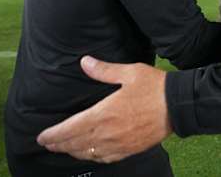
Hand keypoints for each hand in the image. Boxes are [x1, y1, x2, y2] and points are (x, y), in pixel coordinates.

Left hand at [37, 56, 171, 163]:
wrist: (178, 105)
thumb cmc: (155, 87)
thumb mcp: (129, 72)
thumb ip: (104, 70)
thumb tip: (84, 62)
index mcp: (104, 113)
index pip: (70, 128)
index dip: (54, 135)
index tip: (41, 137)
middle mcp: (108, 133)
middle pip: (76, 143)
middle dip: (59, 144)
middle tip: (47, 144)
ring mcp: (119, 144)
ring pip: (89, 153)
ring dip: (73, 152)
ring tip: (64, 148)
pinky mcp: (131, 149)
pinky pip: (106, 158)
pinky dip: (93, 157)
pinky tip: (90, 154)